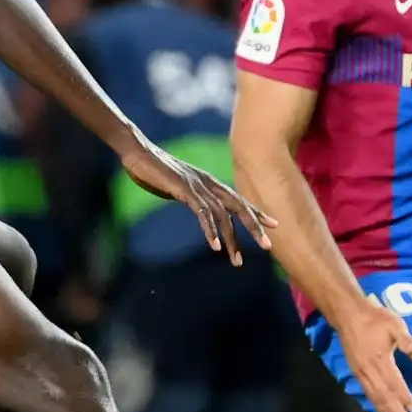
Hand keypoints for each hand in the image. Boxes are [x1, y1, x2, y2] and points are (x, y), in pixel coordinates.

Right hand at [119, 137, 276, 266]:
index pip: (238, 199)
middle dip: (254, 227)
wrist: (138, 151)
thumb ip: (192, 195)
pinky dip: (209, 230)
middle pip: (238, 207)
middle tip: (268, 246)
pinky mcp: (184, 189)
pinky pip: (201, 212)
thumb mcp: (179, 184)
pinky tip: (214, 246)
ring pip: (222, 215)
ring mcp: (197, 186)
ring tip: (236, 260)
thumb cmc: (155, 169)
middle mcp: (208, 183)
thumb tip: (198, 207)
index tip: (273, 226)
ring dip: (230, 239)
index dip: (256, 212)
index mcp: (209, 182)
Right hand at [332, 301, 411, 411]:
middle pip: (383, 395)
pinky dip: (375, 403)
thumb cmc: (374, 318)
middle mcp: (369, 370)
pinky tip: (380, 409)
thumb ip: (406, 339)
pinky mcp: (355, 371)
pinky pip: (366, 392)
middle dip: (395, 411)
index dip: (404, 397)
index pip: (394, 383)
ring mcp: (361, 372)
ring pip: (374, 396)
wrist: (348, 315)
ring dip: (385, 411)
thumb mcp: (394, 324)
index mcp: (380, 360)